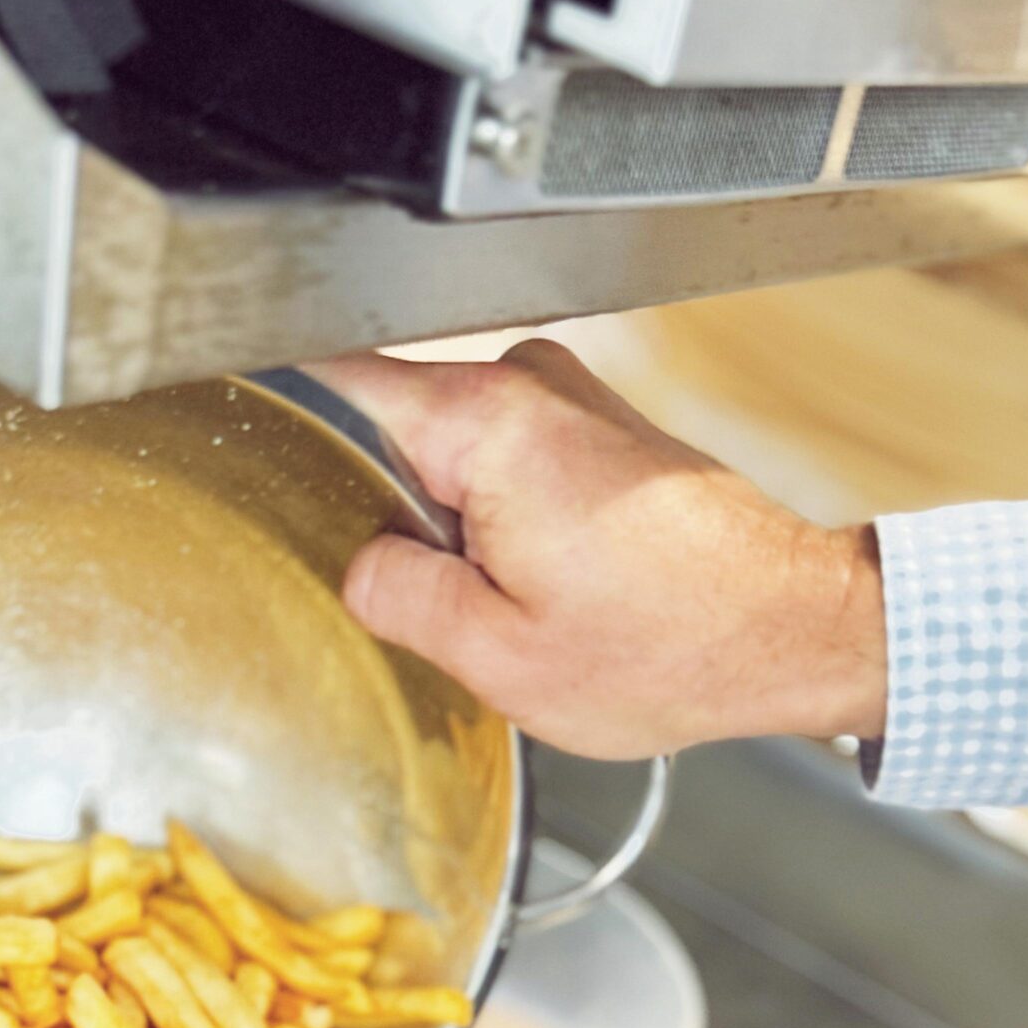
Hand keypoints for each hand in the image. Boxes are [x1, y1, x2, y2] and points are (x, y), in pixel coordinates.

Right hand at [310, 342, 886, 759]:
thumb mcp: (498, 659)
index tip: (235, 392)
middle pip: (403, 439)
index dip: (282, 388)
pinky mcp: (601, 429)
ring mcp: (571, 400)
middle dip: (414, 524)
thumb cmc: (674, 646)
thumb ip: (398, 599)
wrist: (791, 630)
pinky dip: (520, 531)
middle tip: (475, 600)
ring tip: (545, 599)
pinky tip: (572, 587)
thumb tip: (365, 565)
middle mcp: (530, 385)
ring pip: (460, 465)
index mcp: (485, 424)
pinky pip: (513, 471)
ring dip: (476, 538)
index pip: (341, 368)